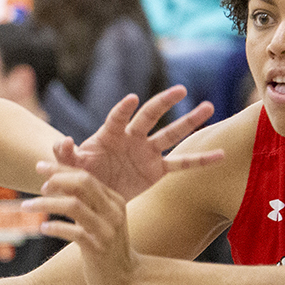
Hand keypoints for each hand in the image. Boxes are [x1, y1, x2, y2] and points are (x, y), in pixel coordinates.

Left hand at [24, 166, 135, 284]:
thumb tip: (55, 181)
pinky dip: (55, 228)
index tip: (39, 166)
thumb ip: (84, 200)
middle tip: (37, 185)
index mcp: (114, 200)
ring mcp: (107, 230)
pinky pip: (74, 233)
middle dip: (56, 178)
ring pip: (74, 206)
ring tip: (27, 207)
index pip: (86, 176)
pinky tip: (43, 228)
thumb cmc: (105, 245)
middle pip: (83, 183)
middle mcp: (113, 211)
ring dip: (46, 204)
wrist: (126, 278)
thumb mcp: (99, 219)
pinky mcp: (98, 249)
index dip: (60, 169)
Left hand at [54, 86, 222, 201]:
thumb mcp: (69, 167)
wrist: (94, 194)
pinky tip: (221, 155)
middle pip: (150, 117)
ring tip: (209, 107)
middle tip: (181, 90)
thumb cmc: (79, 174)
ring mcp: (147, 152)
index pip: (117, 118)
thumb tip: (64, 142)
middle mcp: (131, 138)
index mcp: (109, 134)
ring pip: (171, 134)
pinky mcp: (157, 170)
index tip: (132, 99)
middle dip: (164, 103)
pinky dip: (201, 160)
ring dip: (189, 121)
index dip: (123, 109)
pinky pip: (182, 164)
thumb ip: (64, 154)